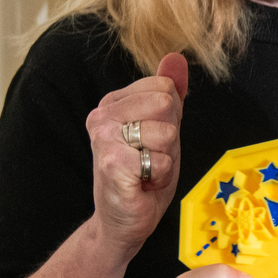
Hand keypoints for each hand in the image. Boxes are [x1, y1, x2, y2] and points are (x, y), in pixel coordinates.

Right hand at [85, 52, 188, 256]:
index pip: (165, 88)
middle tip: (151, 156)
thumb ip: (170, 92)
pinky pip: (162, 160)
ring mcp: (104, 138)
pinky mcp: (112, 163)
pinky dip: (161, 176)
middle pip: (166, 104)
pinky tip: (142, 183)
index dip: (172, 118)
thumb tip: (176, 57)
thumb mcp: (164, 128)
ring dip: (166, 158)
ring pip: (167, 132)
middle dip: (171, 137)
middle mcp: (102, 115)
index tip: (154, 140)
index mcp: (113, 103)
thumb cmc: (144, 175)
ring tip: (146, 170)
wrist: (123, 219)